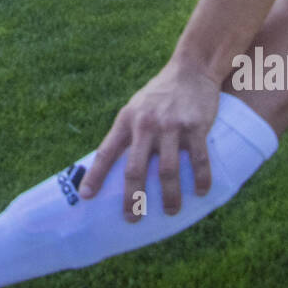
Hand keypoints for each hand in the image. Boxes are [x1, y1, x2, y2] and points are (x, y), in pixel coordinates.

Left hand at [79, 56, 220, 221]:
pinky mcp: (196, 126)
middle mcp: (146, 124)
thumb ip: (126, 133)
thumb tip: (111, 165)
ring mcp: (172, 126)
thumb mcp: (135, 107)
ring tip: (170, 211)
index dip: (95, 175)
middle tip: (131, 219)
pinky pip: (198, 160)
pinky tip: (201, 192)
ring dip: (169, 196)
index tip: (86, 197)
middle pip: (135, 169)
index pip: (107, 152)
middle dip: (132, 198)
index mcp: (127, 119)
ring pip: (167, 171)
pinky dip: (201, 179)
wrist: (191, 68)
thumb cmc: (160, 93)